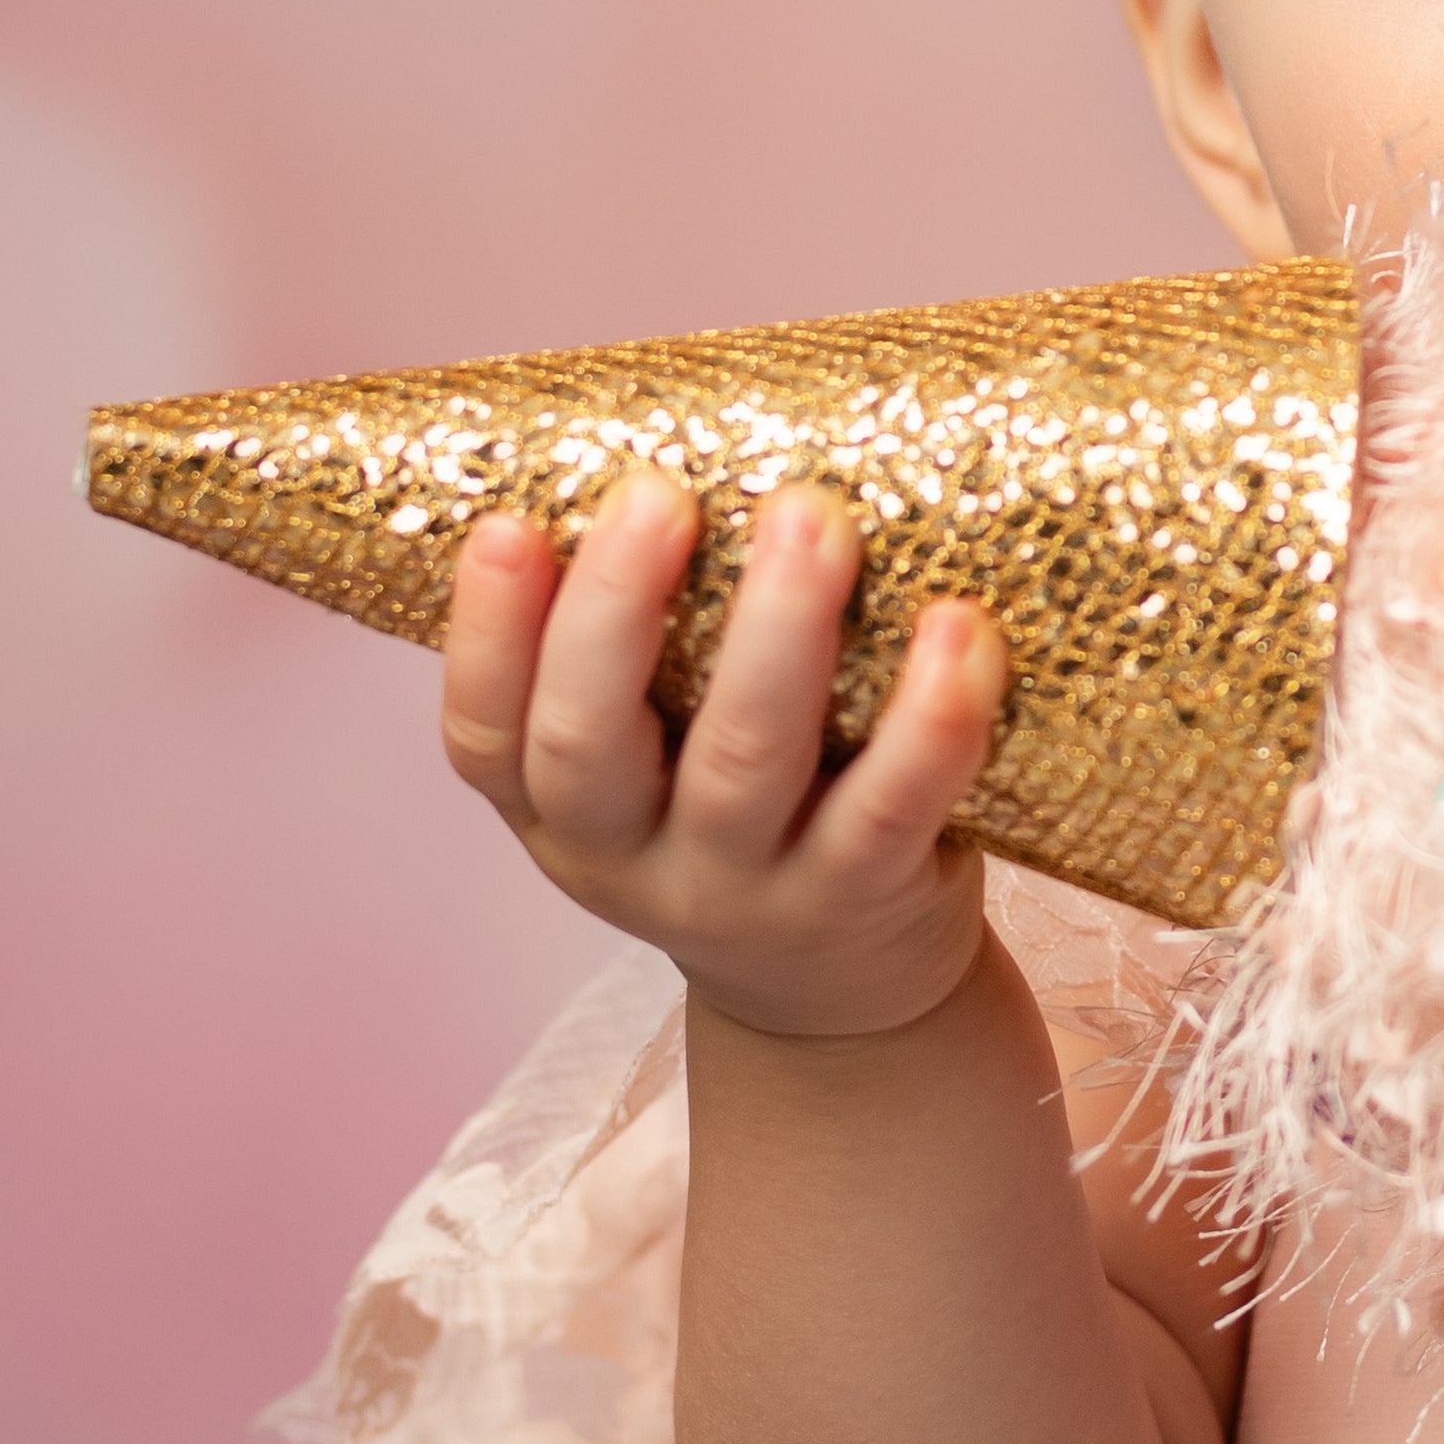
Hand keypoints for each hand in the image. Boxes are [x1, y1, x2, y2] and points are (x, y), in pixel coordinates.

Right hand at [436, 474, 1001, 1042]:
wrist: (845, 999)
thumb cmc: (747, 822)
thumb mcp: (657, 764)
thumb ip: (650, 651)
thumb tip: (690, 445)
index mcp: (560, 811)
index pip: (487, 733)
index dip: (485, 635)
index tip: (507, 525)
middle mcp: (631, 858)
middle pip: (590, 745)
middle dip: (616, 613)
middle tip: (661, 494)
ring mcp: (746, 888)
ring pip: (744, 765)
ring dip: (778, 634)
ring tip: (813, 516)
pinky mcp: (864, 898)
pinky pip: (892, 808)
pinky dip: (928, 721)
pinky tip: (958, 631)